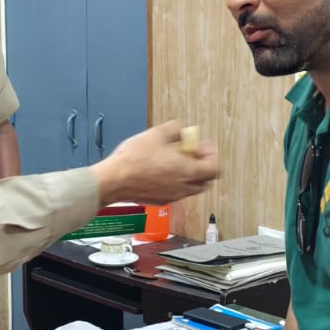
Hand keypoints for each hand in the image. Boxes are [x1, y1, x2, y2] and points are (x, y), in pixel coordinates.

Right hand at [92, 121, 220, 205]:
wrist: (114, 180)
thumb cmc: (134, 159)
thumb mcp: (157, 134)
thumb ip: (176, 129)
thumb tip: (182, 129)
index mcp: (188, 171)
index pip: (215, 169)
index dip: (212, 155)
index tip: (203, 146)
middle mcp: (184, 187)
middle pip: (205, 180)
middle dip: (202, 165)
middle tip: (191, 153)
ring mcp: (173, 196)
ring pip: (190, 187)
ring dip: (188, 174)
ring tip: (174, 160)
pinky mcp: (161, 200)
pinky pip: (176, 192)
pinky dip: (175, 182)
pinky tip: (161, 171)